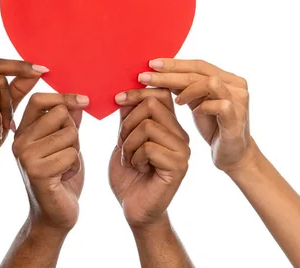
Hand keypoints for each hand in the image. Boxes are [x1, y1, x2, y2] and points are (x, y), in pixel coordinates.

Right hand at [12, 93, 88, 230]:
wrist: (54, 215)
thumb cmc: (60, 177)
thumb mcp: (65, 144)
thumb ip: (68, 122)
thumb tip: (78, 99)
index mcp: (23, 131)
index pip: (39, 99)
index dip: (63, 96)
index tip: (84, 101)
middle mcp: (19, 141)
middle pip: (60, 114)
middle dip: (73, 131)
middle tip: (66, 151)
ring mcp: (26, 156)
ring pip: (69, 134)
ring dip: (75, 151)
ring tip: (64, 166)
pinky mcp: (37, 171)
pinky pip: (71, 154)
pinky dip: (75, 166)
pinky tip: (63, 178)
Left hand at [110, 88, 189, 228]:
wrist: (135, 209)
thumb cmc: (129, 175)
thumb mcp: (124, 139)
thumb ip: (129, 117)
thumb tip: (126, 89)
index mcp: (169, 125)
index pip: (160, 93)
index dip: (137, 92)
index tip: (117, 99)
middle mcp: (180, 134)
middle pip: (152, 105)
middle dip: (127, 124)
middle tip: (123, 145)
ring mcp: (182, 150)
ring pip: (147, 126)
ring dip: (128, 144)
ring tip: (131, 160)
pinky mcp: (179, 166)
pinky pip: (149, 147)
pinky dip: (134, 158)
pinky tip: (139, 169)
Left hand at [138, 58, 252, 172]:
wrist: (233, 154)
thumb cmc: (213, 126)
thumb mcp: (196, 102)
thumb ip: (184, 86)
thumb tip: (159, 71)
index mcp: (227, 78)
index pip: (198, 64)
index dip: (174, 63)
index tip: (151, 64)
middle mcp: (236, 85)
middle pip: (199, 71)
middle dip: (170, 73)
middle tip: (145, 77)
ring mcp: (239, 101)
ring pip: (210, 83)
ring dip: (188, 90)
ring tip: (176, 101)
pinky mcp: (237, 118)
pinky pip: (220, 105)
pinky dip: (204, 107)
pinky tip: (195, 112)